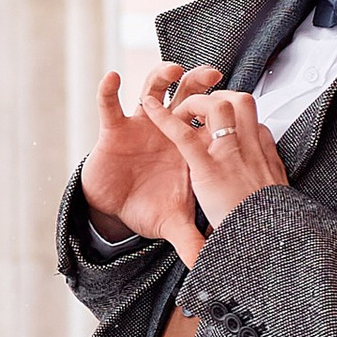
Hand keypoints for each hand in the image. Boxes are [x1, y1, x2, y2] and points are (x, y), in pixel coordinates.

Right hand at [81, 64, 224, 261]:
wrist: (115, 208)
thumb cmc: (148, 207)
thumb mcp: (174, 224)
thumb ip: (194, 241)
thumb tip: (211, 267)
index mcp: (187, 147)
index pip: (206, 123)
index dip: (216, 111)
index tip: (228, 102)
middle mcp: (166, 129)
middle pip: (187, 95)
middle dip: (199, 81)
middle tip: (213, 74)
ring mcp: (140, 125)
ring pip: (152, 90)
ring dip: (161, 75)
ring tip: (172, 70)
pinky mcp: (113, 129)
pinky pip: (109, 105)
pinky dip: (109, 90)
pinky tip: (112, 79)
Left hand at [139, 81, 286, 234]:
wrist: (267, 243)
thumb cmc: (265, 227)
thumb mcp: (271, 200)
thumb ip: (261, 185)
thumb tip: (256, 190)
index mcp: (265, 156)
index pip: (254, 120)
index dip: (235, 115)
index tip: (221, 122)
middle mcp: (251, 149)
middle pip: (242, 101)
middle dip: (219, 96)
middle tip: (200, 109)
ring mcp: (231, 156)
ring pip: (218, 107)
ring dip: (196, 102)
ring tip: (181, 112)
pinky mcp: (209, 169)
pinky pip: (185, 135)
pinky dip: (164, 118)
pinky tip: (150, 108)